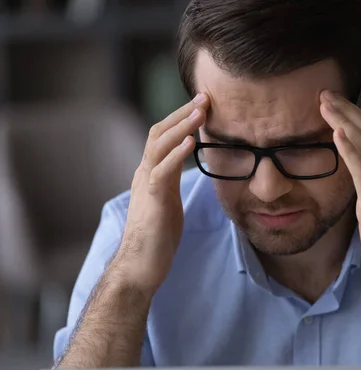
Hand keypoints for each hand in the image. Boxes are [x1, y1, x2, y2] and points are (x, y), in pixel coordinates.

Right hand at [113, 94, 209, 292]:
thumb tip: (186, 167)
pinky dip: (176, 154)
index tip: (203, 104)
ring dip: (181, 126)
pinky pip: (161, 171)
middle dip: (183, 113)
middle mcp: (145, 173)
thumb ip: (173, 181)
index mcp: (152, 173)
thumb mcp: (169, 201)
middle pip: (159, 132)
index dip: (182, 118)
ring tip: (201, 111)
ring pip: (159, 146)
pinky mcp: (152, 200)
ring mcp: (147, 185)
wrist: (139, 267)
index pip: (163, 136)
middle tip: (205, 97)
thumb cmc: (157, 237)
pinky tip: (191, 142)